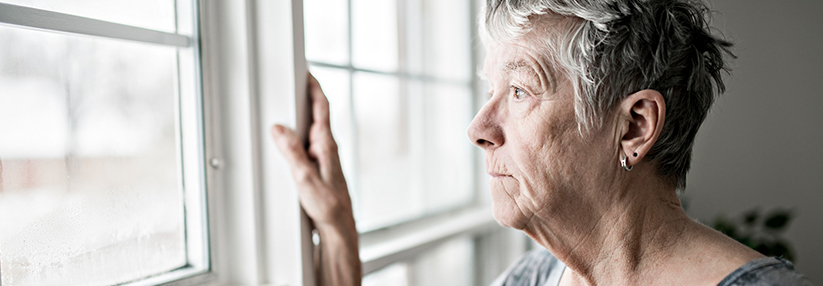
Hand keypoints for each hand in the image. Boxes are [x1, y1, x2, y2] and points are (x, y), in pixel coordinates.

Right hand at [272, 74, 360, 284]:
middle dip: (305, 97)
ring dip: (301, 117)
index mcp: (326, 145)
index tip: (306, 71)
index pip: (323, 108)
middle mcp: (327, 148)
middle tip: (293, 81)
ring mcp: (324, 158)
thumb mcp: (305, 179)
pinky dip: (298, 136)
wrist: (339, 227)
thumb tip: (279, 129)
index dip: (314, 87)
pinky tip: (288, 140)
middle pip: (317, 115)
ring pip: (311, 130)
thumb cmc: (329, 207)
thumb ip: (292, 152)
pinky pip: (307, 144)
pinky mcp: (319, 168)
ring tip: (286, 105)